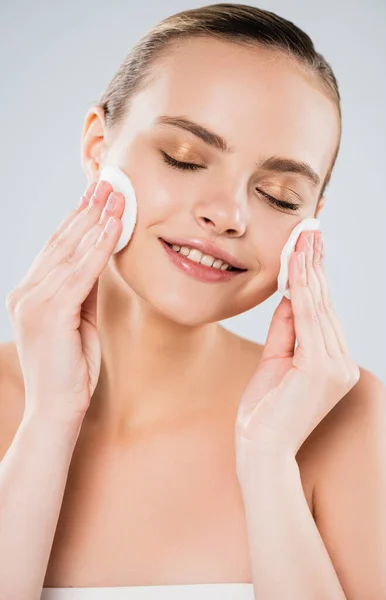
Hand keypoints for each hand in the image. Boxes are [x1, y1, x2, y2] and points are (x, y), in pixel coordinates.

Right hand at [6, 180, 124, 422]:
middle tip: (109, 184)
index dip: (78, 220)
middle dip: (88, 211)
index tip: (98, 197)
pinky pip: (80, 273)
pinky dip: (99, 248)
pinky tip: (114, 228)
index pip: (57, 248)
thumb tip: (101, 258)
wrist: (58, 409)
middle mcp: (26, 292)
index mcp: (31, 293)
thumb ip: (85, 289)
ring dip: (97, 222)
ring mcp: (34, 302)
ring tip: (117, 197)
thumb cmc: (71, 368)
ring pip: (70, 252)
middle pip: (61, 242)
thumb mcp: (80, 320)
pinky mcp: (49, 313)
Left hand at [235, 230, 359, 478]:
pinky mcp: (323, 369)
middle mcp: (341, 363)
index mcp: (332, 363)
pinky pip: (310, 321)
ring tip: (303, 240)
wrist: (259, 450)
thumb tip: (291, 296)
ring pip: (319, 308)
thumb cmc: (264, 411)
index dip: (314, 279)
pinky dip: (303, 292)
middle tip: (310, 232)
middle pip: (324, 306)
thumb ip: (286, 330)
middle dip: (314, 267)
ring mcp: (336, 367)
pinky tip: (297, 268)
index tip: (308, 250)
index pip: (321, 313)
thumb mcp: (274, 361)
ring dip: (309, 271)